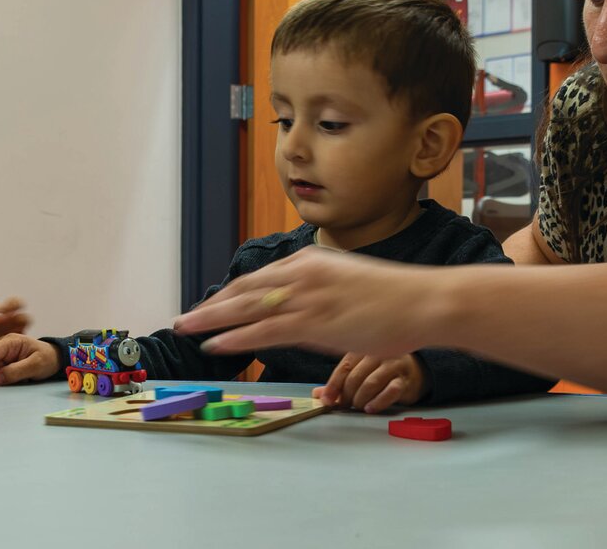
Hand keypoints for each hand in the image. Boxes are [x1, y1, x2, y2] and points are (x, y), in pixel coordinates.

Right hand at [0, 333, 59, 387]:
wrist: (54, 359)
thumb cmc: (47, 358)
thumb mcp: (36, 365)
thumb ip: (16, 371)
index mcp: (10, 341)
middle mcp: (3, 347)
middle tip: (13, 382)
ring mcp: (2, 356)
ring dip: (2, 379)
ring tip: (23, 378)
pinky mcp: (4, 365)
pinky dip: (5, 380)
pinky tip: (19, 379)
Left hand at [173, 247, 436, 357]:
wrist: (424, 301)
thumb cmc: (394, 298)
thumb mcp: (348, 284)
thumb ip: (320, 292)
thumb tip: (303, 308)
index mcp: (309, 262)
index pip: (257, 279)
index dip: (228, 295)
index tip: (208, 306)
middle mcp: (302, 274)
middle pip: (243, 290)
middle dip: (210, 307)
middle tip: (182, 320)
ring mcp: (307, 297)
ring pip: (246, 309)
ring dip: (211, 320)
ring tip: (185, 330)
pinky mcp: (314, 321)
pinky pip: (264, 331)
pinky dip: (236, 338)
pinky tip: (215, 344)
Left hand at [313, 353, 425, 413]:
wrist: (415, 371)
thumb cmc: (382, 371)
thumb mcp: (360, 372)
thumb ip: (339, 382)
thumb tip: (318, 395)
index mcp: (363, 349)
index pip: (344, 367)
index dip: (333, 385)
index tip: (326, 400)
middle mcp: (377, 354)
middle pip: (356, 377)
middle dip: (347, 395)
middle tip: (346, 406)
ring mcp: (392, 366)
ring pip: (371, 383)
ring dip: (360, 399)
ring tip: (358, 407)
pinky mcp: (405, 380)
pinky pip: (390, 391)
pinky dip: (378, 402)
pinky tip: (370, 408)